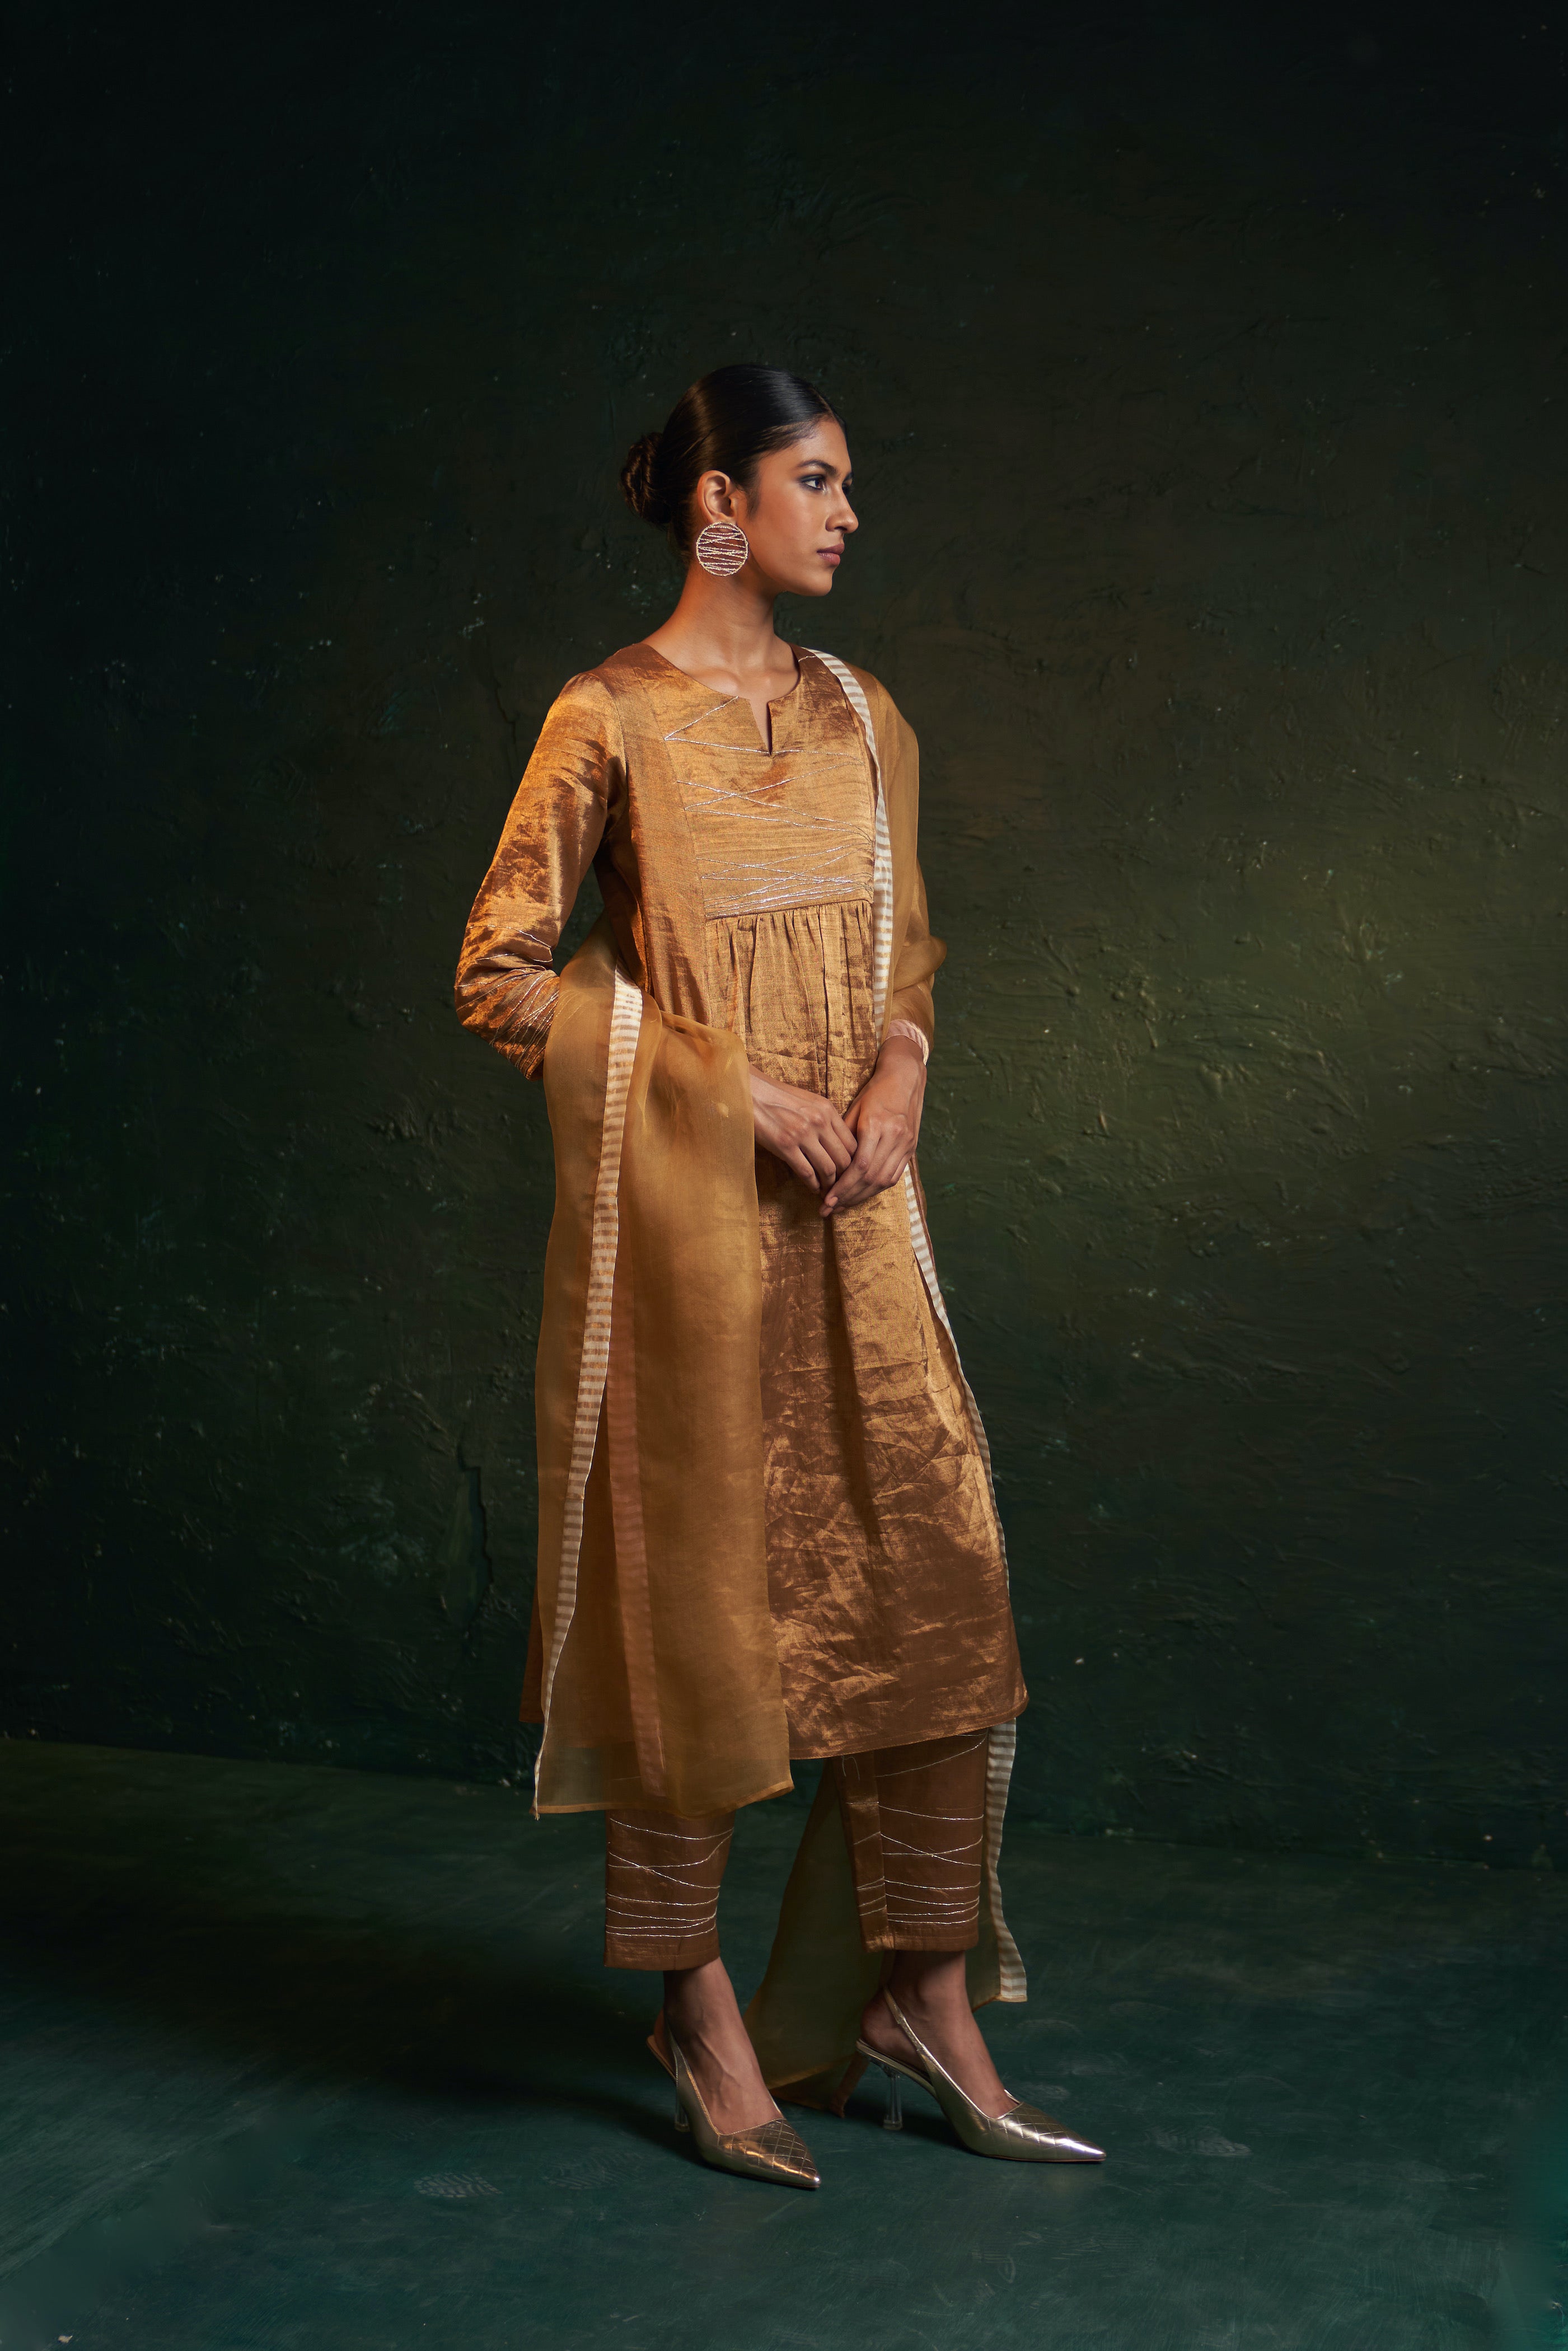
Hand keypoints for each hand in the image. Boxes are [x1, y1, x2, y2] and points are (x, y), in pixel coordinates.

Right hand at [749, 1068, 857, 1195]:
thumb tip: (836, 1144)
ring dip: (830, 1185)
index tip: (849, 1172)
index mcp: (828, 1110)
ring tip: (828, 1191)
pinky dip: (813, 1185)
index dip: (853, 1163)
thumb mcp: (809, 1102)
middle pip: (844, 1159)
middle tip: (841, 1187)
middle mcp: (819, 1121)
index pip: (852, 1143)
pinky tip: (813, 1188)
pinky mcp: (785, 1145)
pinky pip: (807, 1173)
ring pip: (828, 1168)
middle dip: (845, 1178)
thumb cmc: (778, 1098)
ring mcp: (803, 1134)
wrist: (751, 1092)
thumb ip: (825, 1119)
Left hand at [821, 1035, 925, 1215]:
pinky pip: (894, 1176)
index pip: (859, 1166)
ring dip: (862, 1197)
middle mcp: (894, 1137)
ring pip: (884, 1181)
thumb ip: (844, 1136)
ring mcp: (906, 1144)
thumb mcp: (854, 1108)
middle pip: (871, 1178)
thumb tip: (828, 1164)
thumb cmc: (875, 1091)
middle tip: (829, 1208)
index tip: (827, 1198)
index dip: (843, 1186)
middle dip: (849, 1197)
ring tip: (842, 1205)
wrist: (905, 1078)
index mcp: (876, 1125)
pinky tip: (861, 1194)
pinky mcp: (911, 1149)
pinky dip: (876, 1188)